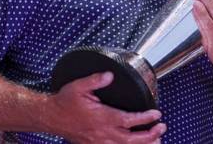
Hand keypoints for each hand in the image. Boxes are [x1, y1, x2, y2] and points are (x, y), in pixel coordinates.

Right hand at [48, 72, 165, 143]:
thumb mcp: (78, 86)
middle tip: (161, 127)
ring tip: (157, 141)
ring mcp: (98, 142)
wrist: (50, 117)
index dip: (144, 118)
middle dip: (149, 135)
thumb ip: (95, 80)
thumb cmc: (65, 102)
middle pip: (130, 139)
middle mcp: (102, 133)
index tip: (156, 113)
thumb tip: (109, 74)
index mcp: (101, 117)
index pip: (128, 120)